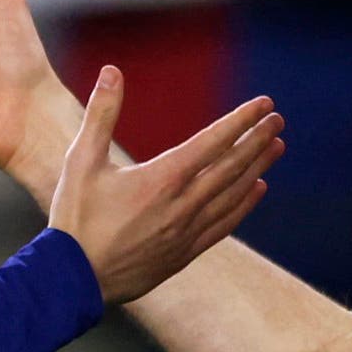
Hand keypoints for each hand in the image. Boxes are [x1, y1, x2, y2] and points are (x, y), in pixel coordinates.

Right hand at [49, 67, 280, 303]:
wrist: (73, 280)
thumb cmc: (75, 218)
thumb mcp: (80, 161)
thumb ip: (100, 114)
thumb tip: (112, 71)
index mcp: (161, 179)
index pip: (212, 142)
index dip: (240, 121)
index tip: (264, 105)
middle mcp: (182, 205)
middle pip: (231, 167)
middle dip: (257, 140)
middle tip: (278, 121)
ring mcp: (186, 232)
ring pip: (233, 195)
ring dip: (257, 168)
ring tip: (276, 148)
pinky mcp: (184, 254)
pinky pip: (224, 225)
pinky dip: (244, 205)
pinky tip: (257, 190)